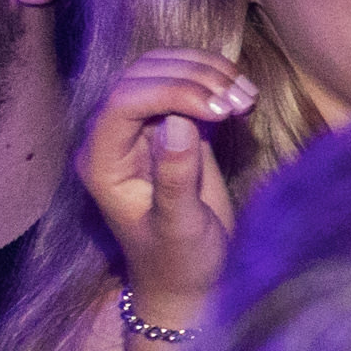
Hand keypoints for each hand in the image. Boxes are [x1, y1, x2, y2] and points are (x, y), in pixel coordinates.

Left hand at [80, 48, 254, 318]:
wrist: (190, 280)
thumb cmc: (179, 263)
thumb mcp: (179, 228)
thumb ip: (175, 178)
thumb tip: (178, 123)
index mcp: (103, 162)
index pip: (125, 101)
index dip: (172, 92)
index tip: (220, 111)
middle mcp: (115, 138)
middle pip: (143, 76)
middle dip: (194, 77)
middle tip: (240, 102)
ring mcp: (142, 129)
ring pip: (164, 70)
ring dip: (208, 73)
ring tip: (247, 97)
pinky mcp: (172, 127)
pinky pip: (186, 84)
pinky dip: (216, 82)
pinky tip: (245, 98)